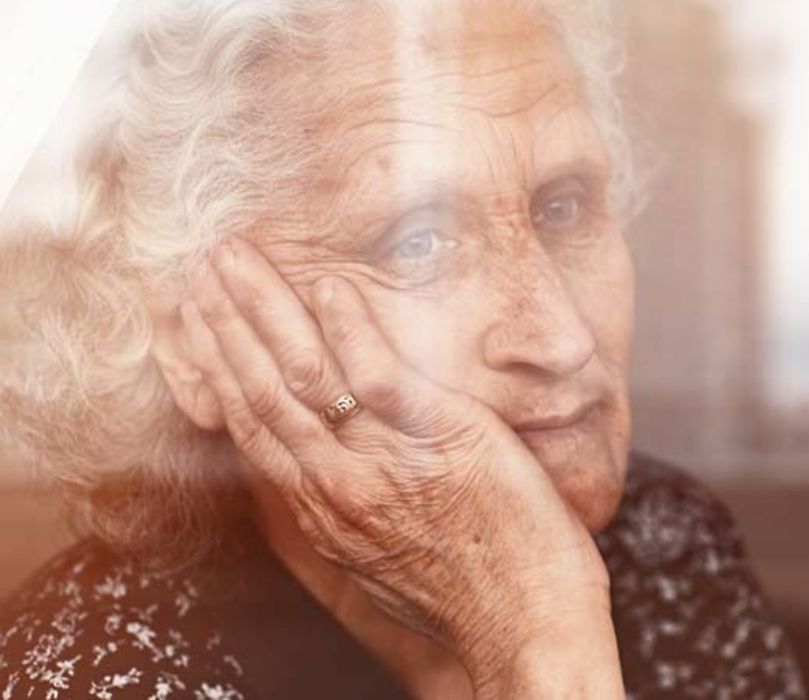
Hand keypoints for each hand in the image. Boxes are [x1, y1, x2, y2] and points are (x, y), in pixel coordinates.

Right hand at [179, 238, 621, 696]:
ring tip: (238, 260)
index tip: (199, 324)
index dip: (220, 370)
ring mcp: (383, 463)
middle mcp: (336, 485)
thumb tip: (333, 477)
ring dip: (267, 311)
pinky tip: (328, 288)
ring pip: (305, 376)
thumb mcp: (383, 561)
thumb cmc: (472, 600)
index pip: (253, 427)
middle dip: (226, 325)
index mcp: (322, 511)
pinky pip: (382, 378)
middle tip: (202, 268)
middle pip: (263, 391)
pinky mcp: (442, 442)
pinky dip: (352, 330)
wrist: (525, 630)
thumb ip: (351, 513)